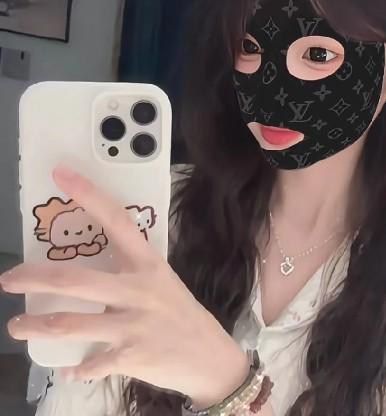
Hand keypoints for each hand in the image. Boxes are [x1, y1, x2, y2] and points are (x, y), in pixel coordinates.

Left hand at [0, 166, 248, 407]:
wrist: (209, 356)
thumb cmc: (181, 313)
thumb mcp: (161, 283)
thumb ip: (127, 275)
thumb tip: (86, 276)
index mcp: (148, 264)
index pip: (116, 220)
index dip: (89, 195)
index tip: (61, 175)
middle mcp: (139, 290)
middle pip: (75, 279)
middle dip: (34, 278)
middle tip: (9, 279)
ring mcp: (134, 323)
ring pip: (70, 323)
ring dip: (36, 325)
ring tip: (18, 325)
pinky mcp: (131, 356)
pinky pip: (89, 363)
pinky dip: (74, 367)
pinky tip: (67, 367)